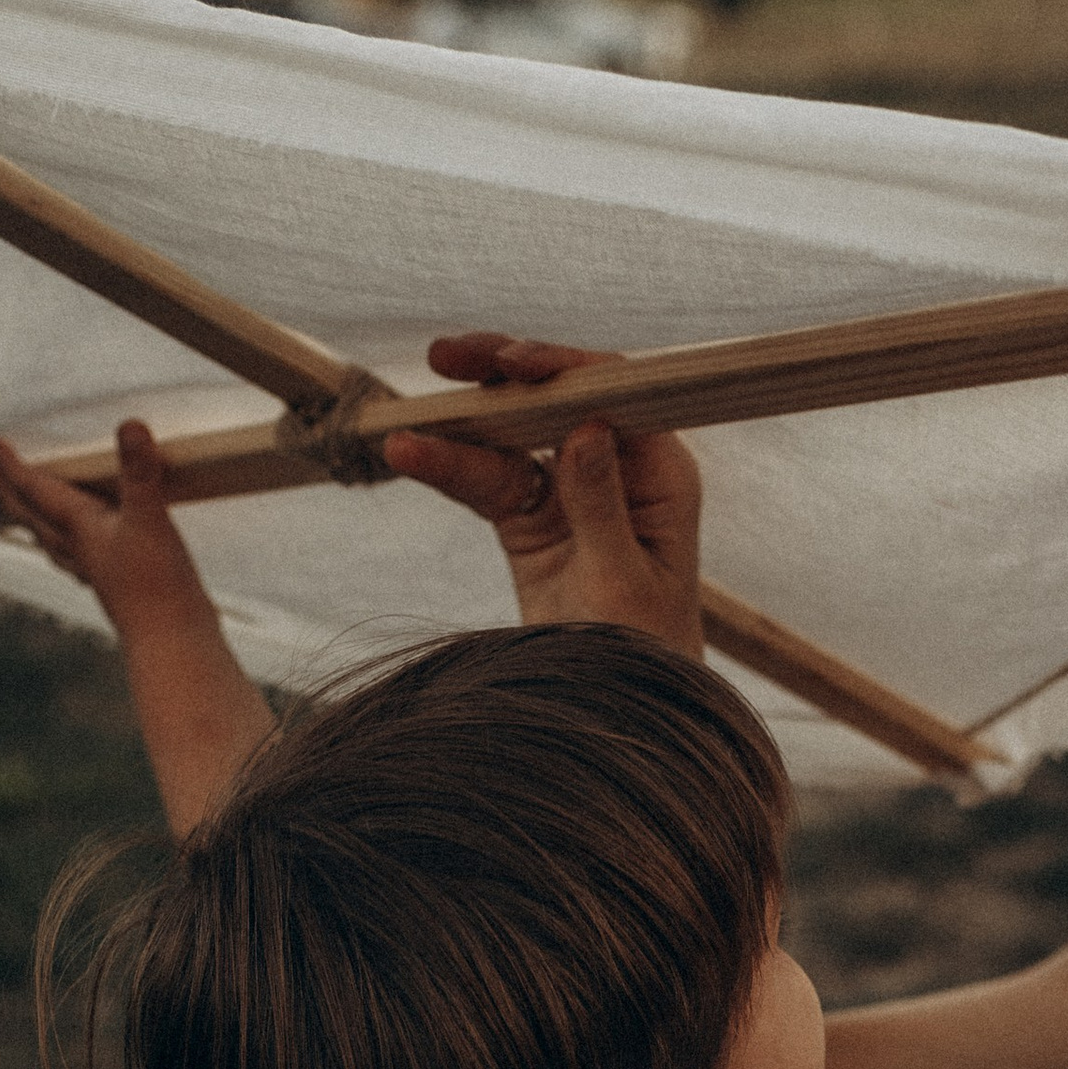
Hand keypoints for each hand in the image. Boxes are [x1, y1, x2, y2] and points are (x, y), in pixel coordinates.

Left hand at [0, 418, 218, 639]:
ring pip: (53, 540)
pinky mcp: (120, 586)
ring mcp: (98, 571)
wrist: (175, 649)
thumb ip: (139, 473)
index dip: (12, 466)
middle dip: (10, 491)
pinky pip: (81, 559)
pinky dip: (70, 548)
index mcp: (79, 529)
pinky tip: (81, 552)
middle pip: (33, 515)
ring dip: (34, 520)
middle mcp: (81, 549)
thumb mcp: (150, 521)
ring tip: (24, 510)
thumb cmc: (158, 590)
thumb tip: (130, 428)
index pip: (36, 490)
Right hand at [383, 334, 703, 660]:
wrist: (624, 712)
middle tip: (447, 357)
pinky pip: (485, 481)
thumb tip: (585, 429)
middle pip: (555, 397)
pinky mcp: (530, 520)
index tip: (513, 364)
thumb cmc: (647, 655)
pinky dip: (449, 469)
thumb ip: (602, 507)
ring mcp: (568, 490)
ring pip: (512, 435)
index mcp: (659, 471)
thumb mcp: (624, 584)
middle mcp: (616, 467)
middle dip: (500, 374)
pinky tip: (409, 453)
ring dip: (462, 421)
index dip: (559, 367)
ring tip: (408, 419)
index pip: (610, 392)